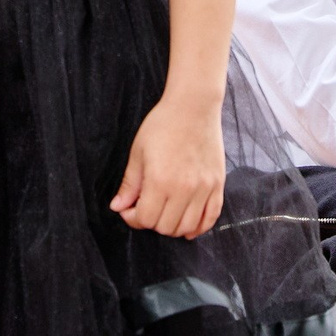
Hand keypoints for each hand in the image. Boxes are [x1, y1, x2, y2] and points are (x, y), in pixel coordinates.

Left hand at [112, 95, 225, 237]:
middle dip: (151, 222)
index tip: (130, 209)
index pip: (145, 219)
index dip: (133, 218)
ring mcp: (204, 188)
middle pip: (166, 227)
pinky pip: (211, 218)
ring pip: (187, 227)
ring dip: (173, 227)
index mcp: (160, 181)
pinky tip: (188, 226)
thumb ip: (129, 184)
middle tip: (146, 208)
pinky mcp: (218, 185)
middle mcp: (184, 188)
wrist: (193, 107)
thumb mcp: (138, 152)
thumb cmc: (162, 125)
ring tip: (165, 212)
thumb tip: (118, 207)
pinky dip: (199, 228)